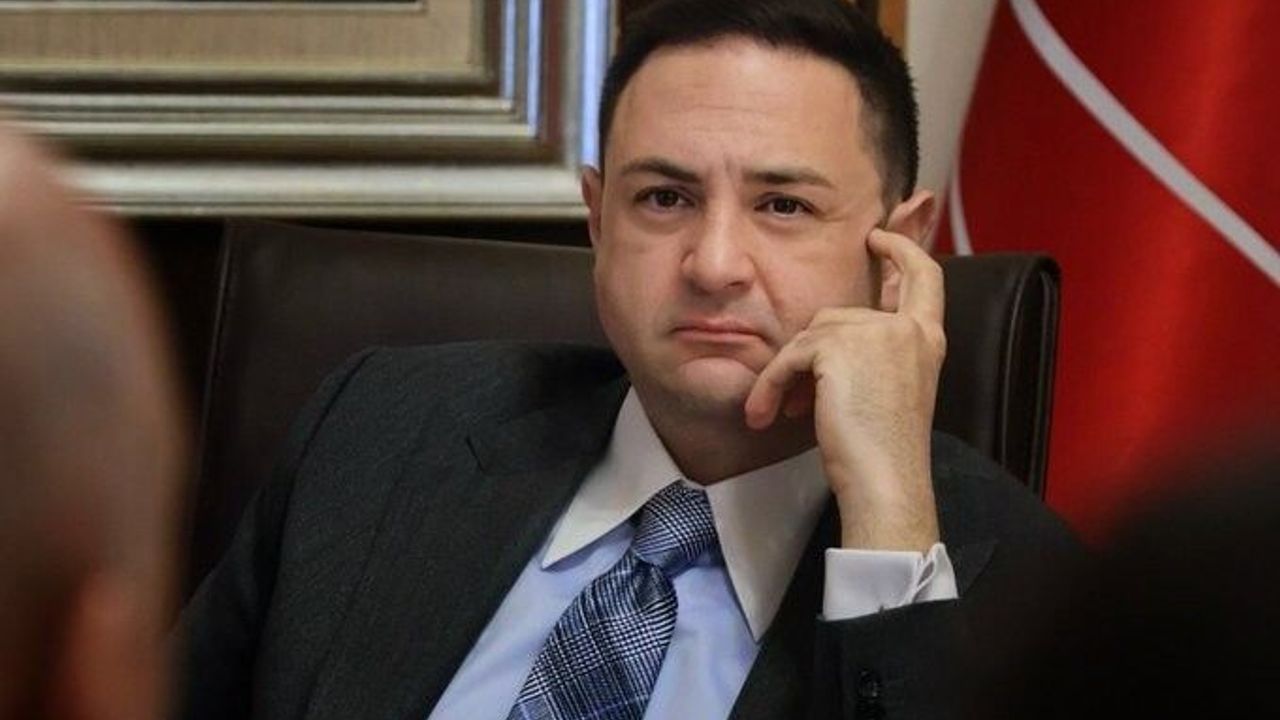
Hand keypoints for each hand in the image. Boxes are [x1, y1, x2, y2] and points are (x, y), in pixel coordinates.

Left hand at [743, 229, 944, 551]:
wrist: (886, 481)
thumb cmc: (884, 453)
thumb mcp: (887, 391)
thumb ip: (871, 357)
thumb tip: (819, 343)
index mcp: (927, 340)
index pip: (925, 276)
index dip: (902, 250)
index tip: (880, 236)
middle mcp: (908, 329)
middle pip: (838, 316)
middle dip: (808, 356)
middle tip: (791, 398)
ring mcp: (877, 332)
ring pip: (810, 336)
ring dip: (787, 374)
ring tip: (783, 411)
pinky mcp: (840, 345)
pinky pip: (790, 356)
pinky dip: (771, 384)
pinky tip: (768, 414)